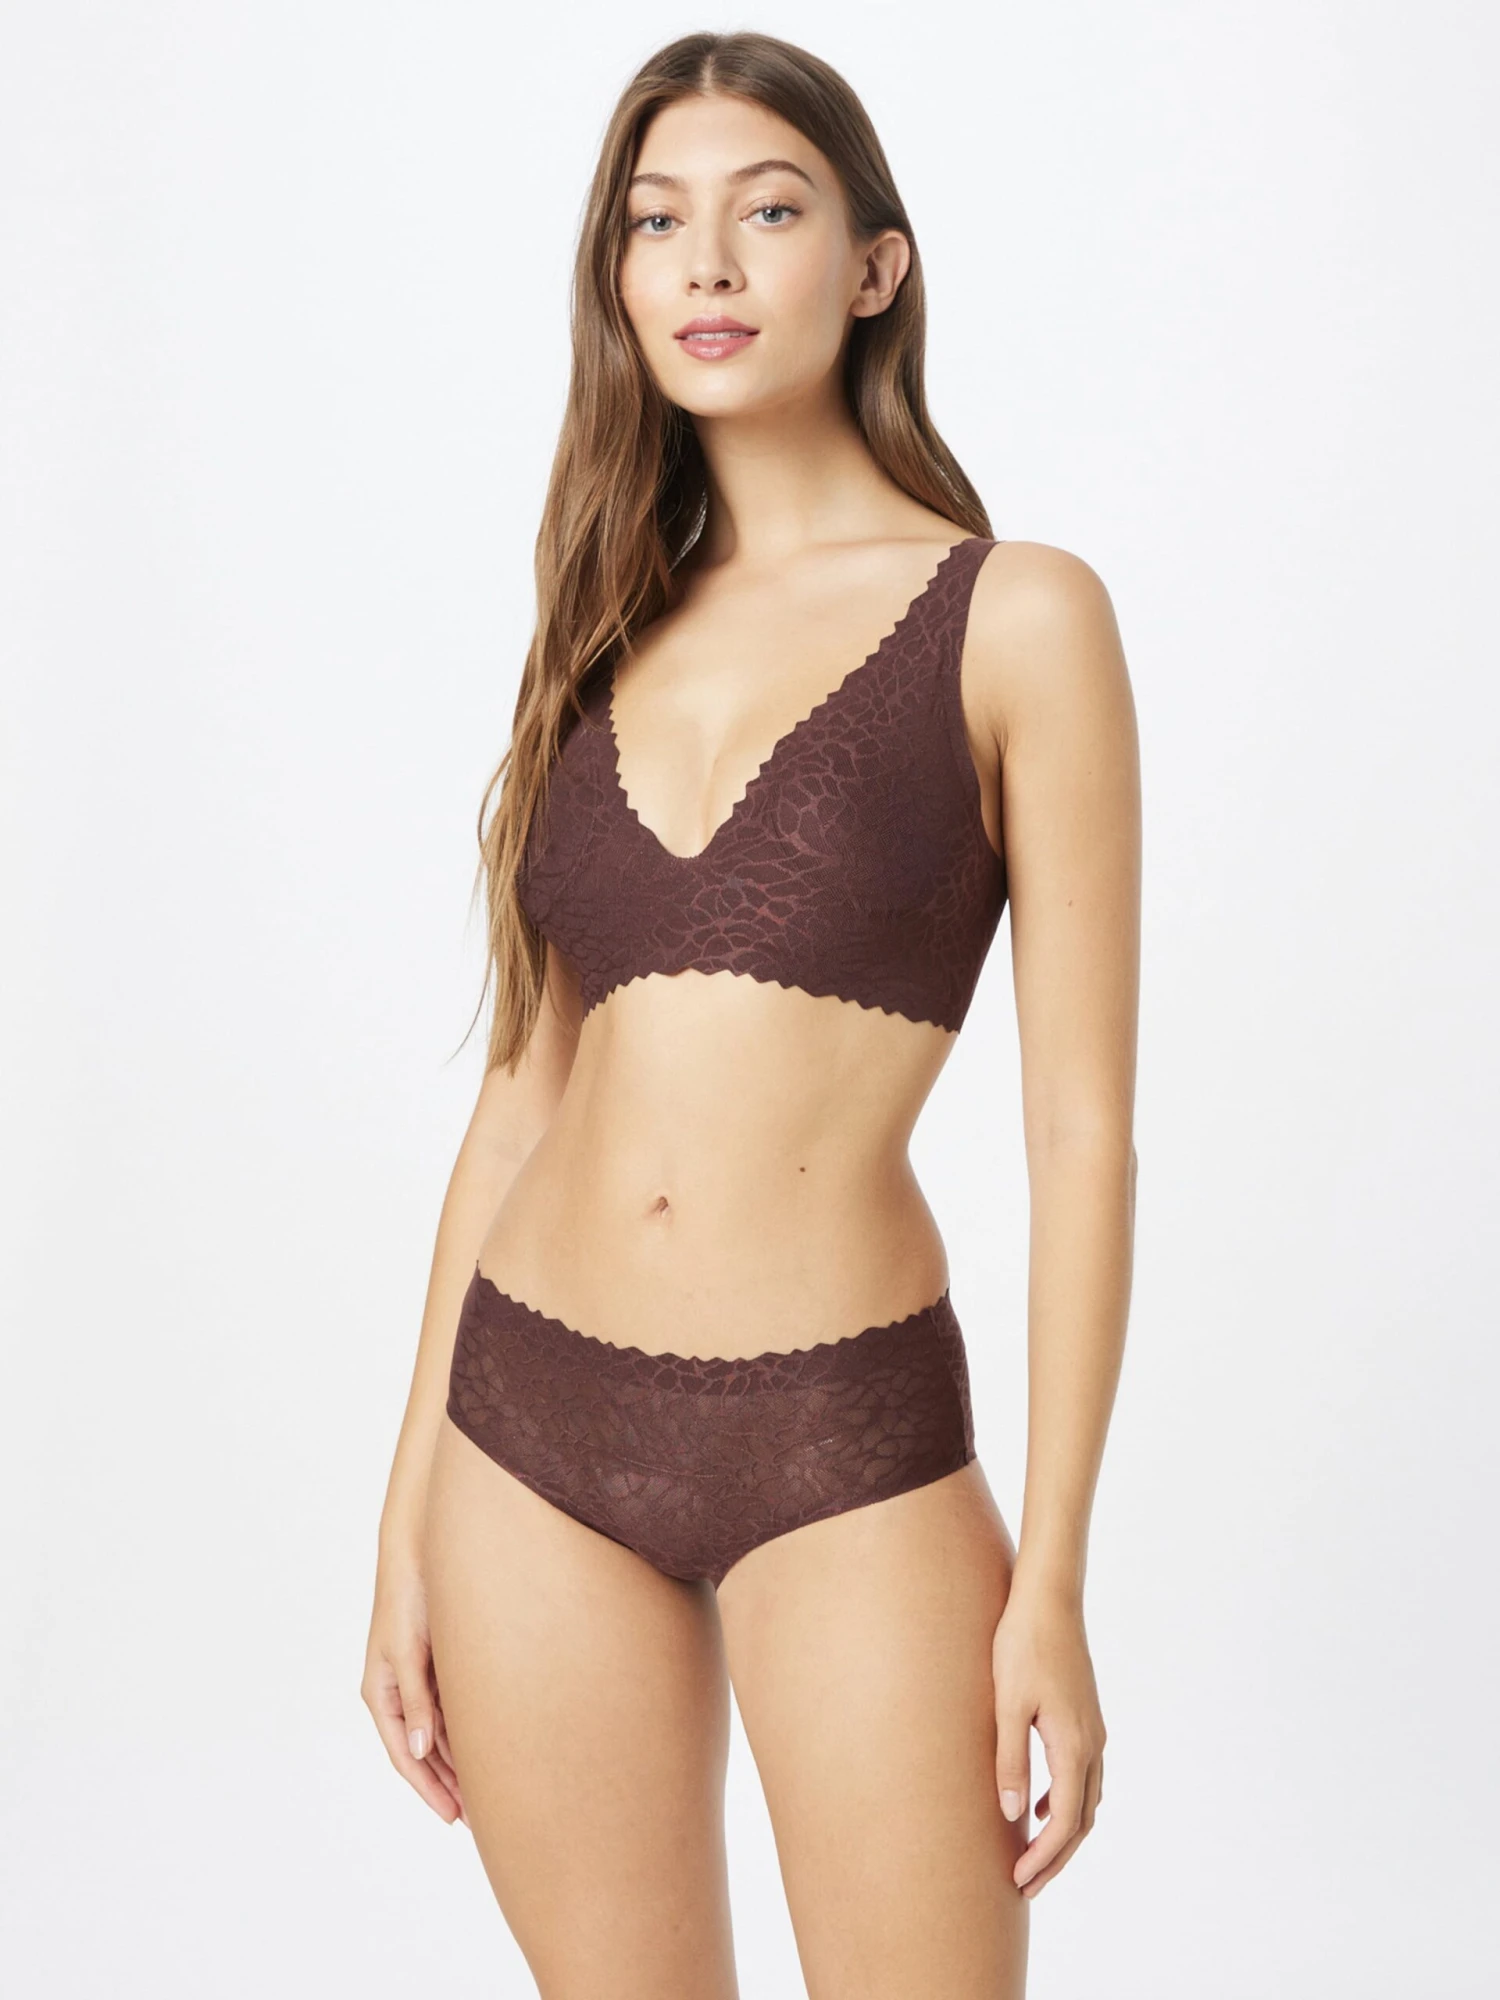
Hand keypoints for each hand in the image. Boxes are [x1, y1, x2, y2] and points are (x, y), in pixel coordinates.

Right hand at [362, 1547, 466, 1827]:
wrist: (422, 1547)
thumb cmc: (409, 1595)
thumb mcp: (409, 1650)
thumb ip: (417, 1700)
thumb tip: (423, 1751)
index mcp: (383, 1693)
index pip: (406, 1755)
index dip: (429, 1789)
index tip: (455, 1818)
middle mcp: (399, 1691)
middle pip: (424, 1752)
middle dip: (448, 1784)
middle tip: (480, 1817)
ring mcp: (418, 1678)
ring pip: (439, 1733)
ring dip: (459, 1761)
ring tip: (489, 1791)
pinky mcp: (437, 1662)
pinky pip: (451, 1709)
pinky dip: (465, 1731)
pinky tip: (488, 1746)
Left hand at [991, 1585, 1105, 1897]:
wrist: (1049, 1598)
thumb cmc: (1022, 1645)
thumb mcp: (1006, 1703)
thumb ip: (1009, 1759)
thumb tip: (1012, 1815)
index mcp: (1073, 1746)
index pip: (1065, 1822)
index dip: (1044, 1857)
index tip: (1019, 1882)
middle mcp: (1092, 1744)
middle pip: (1081, 1819)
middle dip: (1056, 1857)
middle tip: (1026, 1886)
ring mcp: (1093, 1729)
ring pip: (1086, 1799)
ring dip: (1064, 1832)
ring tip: (1033, 1855)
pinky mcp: (1085, 1716)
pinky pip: (1083, 1775)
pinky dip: (1066, 1801)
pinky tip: (1037, 1804)